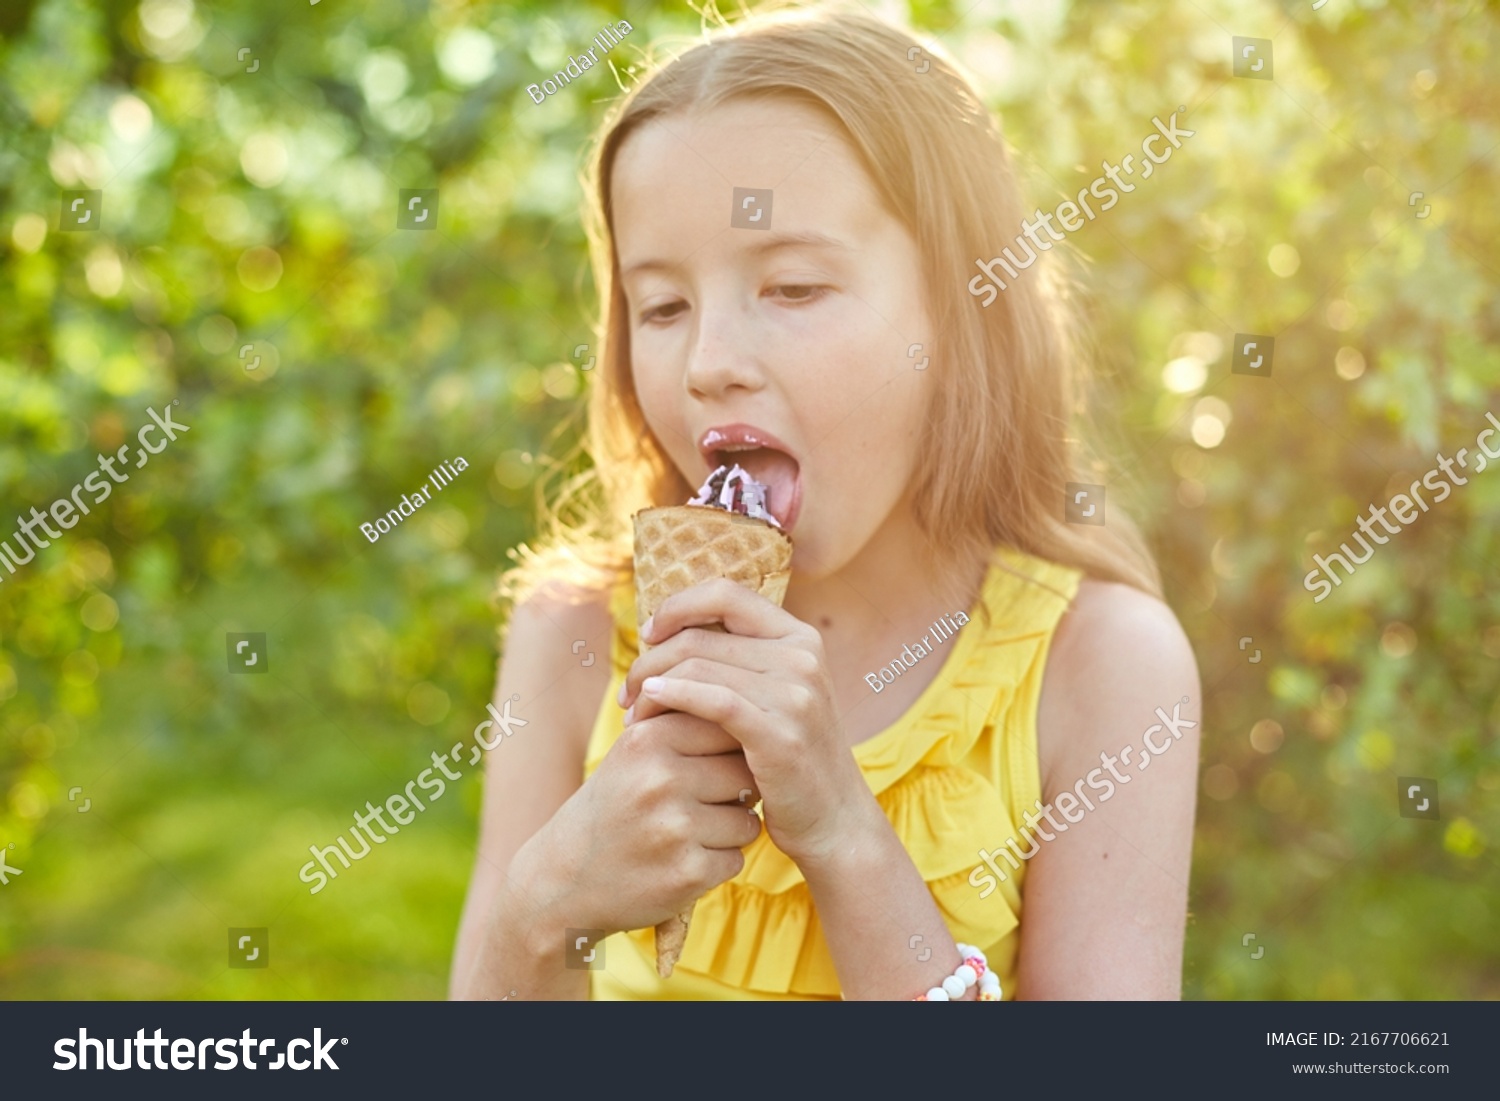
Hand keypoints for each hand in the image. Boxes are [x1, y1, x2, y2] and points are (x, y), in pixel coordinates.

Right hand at [526, 709, 762, 936]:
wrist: (562, 880)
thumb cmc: (612, 807)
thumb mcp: (634, 753)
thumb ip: (685, 725)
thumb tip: (752, 713)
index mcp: (648, 739)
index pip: (727, 728)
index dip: (730, 750)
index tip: (710, 766)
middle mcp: (661, 779)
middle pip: (745, 774)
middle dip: (735, 793)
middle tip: (699, 807)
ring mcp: (675, 828)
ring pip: (747, 821)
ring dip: (728, 833)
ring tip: (685, 836)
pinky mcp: (687, 873)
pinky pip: (734, 860)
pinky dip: (715, 865)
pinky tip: (679, 863)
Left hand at [620, 578, 875, 866]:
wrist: (835, 821)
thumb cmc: (790, 760)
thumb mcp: (776, 697)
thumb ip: (739, 662)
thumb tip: (667, 634)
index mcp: (800, 637)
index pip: (725, 594)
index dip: (678, 606)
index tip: (649, 634)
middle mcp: (802, 656)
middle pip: (700, 635)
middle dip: (651, 659)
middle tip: (628, 691)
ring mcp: (796, 693)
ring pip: (697, 666)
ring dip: (652, 685)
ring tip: (633, 712)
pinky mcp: (781, 732)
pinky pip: (712, 699)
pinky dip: (671, 697)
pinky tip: (648, 706)